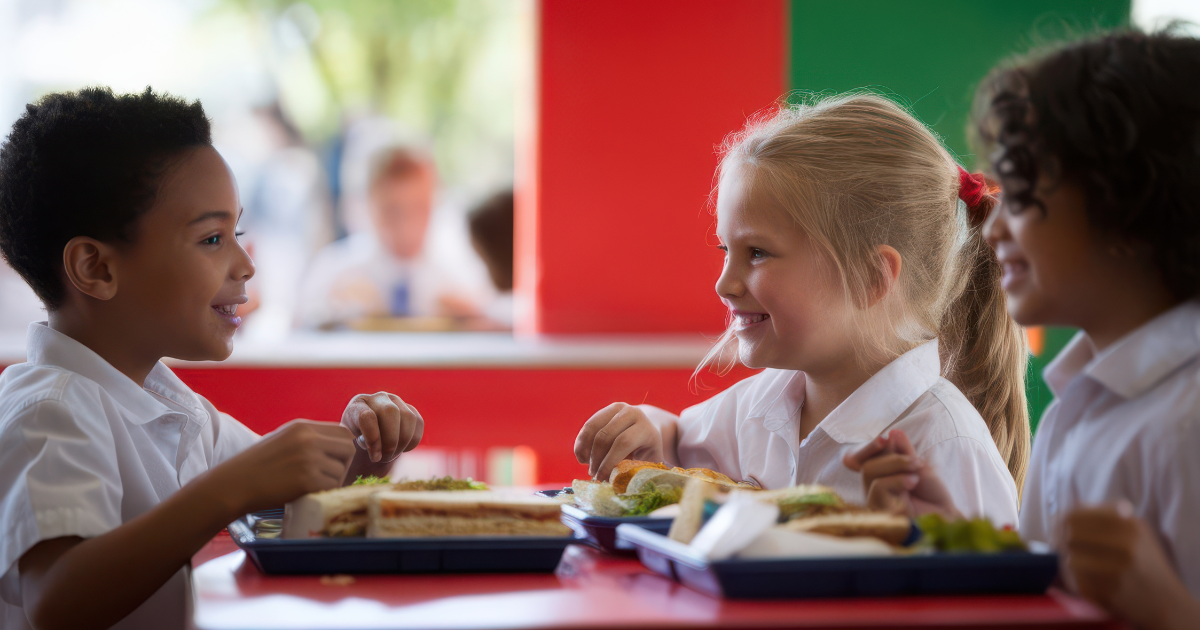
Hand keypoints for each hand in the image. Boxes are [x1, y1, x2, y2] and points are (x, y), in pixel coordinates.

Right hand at [210, 420, 355, 514]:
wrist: (234, 484)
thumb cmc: (255, 465)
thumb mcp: (283, 440)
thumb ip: (307, 439)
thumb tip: (335, 447)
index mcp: (303, 427)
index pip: (342, 432)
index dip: (342, 448)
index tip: (334, 461)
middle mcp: (309, 439)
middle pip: (348, 448)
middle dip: (343, 464)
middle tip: (328, 476)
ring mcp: (309, 458)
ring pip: (341, 470)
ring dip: (331, 481)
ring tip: (310, 485)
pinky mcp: (307, 479)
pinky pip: (331, 486)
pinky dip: (323, 492)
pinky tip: (306, 492)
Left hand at [341, 392, 423, 462]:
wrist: (371, 440)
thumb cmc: (357, 444)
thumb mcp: (349, 445)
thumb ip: (352, 445)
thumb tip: (363, 447)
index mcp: (357, 405)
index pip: (367, 416)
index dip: (373, 439)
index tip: (374, 456)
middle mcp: (377, 398)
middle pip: (390, 412)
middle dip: (391, 440)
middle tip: (385, 457)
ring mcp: (396, 401)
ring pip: (408, 417)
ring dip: (403, 442)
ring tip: (393, 455)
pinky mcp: (410, 409)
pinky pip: (418, 422)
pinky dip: (413, 440)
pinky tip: (402, 448)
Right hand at [574, 403, 664, 480]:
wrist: (646, 430)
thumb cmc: (646, 454)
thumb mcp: (648, 463)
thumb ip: (634, 472)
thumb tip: (617, 487)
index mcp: (645, 428)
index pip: (623, 443)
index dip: (609, 462)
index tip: (601, 478)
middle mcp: (632, 413)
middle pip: (605, 436)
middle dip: (596, 458)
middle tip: (593, 475)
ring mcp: (617, 409)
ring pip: (593, 429)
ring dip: (586, 451)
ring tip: (587, 466)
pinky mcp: (605, 410)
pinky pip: (588, 427)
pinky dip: (581, 443)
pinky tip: (582, 457)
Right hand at [843, 429, 959, 518]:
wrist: (945, 515)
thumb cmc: (932, 494)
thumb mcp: (918, 466)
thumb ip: (903, 451)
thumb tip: (893, 432)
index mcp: (880, 477)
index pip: (864, 459)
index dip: (870, 447)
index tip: (884, 438)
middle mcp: (873, 489)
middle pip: (867, 464)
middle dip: (891, 457)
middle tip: (915, 462)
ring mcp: (874, 500)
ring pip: (869, 472)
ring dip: (895, 466)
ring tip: (916, 475)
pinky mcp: (878, 511)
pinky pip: (878, 486)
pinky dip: (896, 480)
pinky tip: (912, 483)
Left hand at [1062, 503, 1199, 629]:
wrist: (1163, 598)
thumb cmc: (1145, 558)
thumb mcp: (1137, 528)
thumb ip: (1108, 512)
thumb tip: (1076, 503)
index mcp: (1129, 527)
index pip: (1076, 516)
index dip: (1062, 520)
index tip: (1060, 525)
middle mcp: (1124, 548)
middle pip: (1070, 535)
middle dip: (1060, 538)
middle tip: (1060, 542)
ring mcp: (1115, 572)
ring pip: (1070, 559)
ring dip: (1068, 558)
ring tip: (1074, 558)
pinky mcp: (1107, 593)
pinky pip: (1077, 580)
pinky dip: (1075, 577)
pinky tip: (1084, 574)